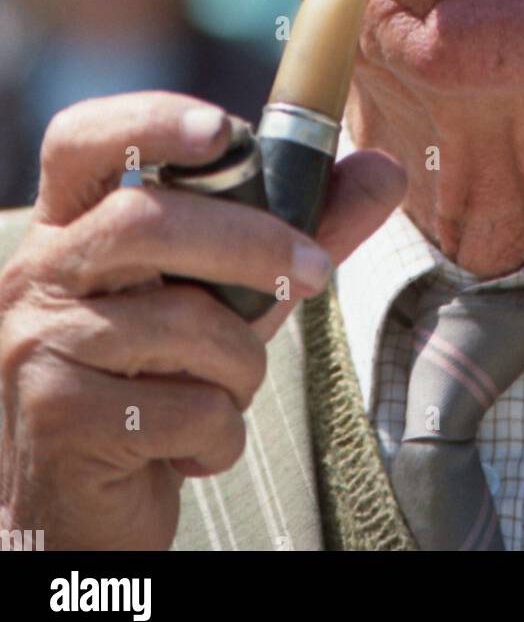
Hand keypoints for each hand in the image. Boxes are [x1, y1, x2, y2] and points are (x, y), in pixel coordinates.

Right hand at [0, 92, 404, 549]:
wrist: (90, 501)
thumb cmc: (163, 373)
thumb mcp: (230, 290)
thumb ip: (301, 226)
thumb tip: (387, 168)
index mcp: (73, 222)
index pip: (82, 139)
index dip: (148, 119)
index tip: (223, 129)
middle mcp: (39, 271)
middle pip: (146, 221)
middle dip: (252, 242)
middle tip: (317, 271)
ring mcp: (39, 342)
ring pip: (183, 323)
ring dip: (241, 365)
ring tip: (227, 389)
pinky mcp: (59, 417)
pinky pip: (186, 408)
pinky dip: (220, 432)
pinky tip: (192, 445)